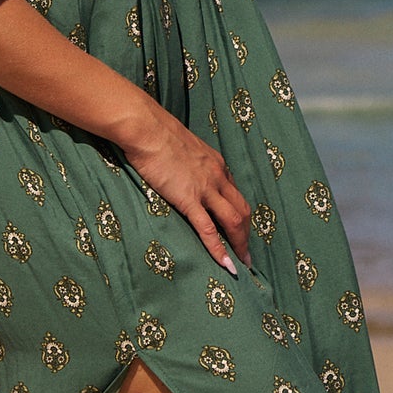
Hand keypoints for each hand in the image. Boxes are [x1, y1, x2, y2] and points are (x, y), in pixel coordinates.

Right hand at [118, 104, 251, 273]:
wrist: (146, 128)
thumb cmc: (157, 133)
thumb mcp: (183, 147)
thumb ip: (189, 162)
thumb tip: (183, 170)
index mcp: (217, 164)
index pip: (235, 194)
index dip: (239, 215)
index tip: (238, 230)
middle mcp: (218, 176)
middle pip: (242, 209)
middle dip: (246, 234)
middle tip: (245, 254)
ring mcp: (205, 188)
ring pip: (233, 220)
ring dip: (239, 244)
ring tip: (241, 263)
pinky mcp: (188, 198)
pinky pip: (208, 229)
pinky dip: (219, 249)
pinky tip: (225, 264)